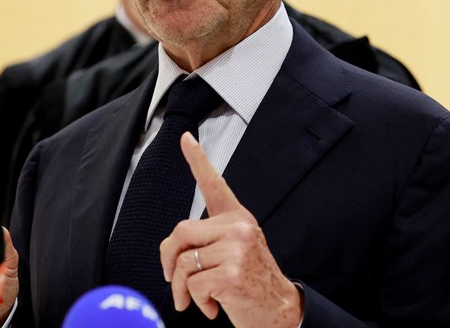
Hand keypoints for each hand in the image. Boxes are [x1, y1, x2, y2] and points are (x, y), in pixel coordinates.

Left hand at [160, 133, 301, 327]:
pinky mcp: (232, 274)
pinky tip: (213, 306)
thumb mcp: (236, 251)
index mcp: (238, 218)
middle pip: (181, 231)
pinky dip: (196, 301)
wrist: (280, 311)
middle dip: (169, 258)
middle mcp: (239, 228)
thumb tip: (173, 251)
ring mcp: (237, 249)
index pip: (215, 184)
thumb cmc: (252, 282)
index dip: (198, 160)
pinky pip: (193, 284)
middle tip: (173, 279)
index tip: (185, 139)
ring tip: (196, 299)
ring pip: (183, 262)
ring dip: (182, 288)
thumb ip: (208, 240)